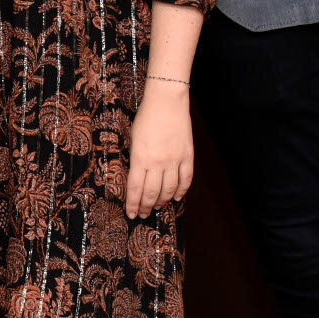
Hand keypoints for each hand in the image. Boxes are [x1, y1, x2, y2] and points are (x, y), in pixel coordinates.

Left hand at [126, 81, 192, 218]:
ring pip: (169, 189)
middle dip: (146, 207)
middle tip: (143, 214)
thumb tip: (138, 179)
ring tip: (157, 207)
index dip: (133, 204)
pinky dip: (181, 191)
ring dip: (163, 201)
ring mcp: (175, 160)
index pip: (135, 188)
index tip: (131, 214)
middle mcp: (158, 162)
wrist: (166, 102)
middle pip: (152, 193)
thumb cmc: (146, 118)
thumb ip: (137, 160)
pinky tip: (176, 197)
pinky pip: (186, 179)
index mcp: (140, 158)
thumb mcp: (133, 140)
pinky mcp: (188, 156)